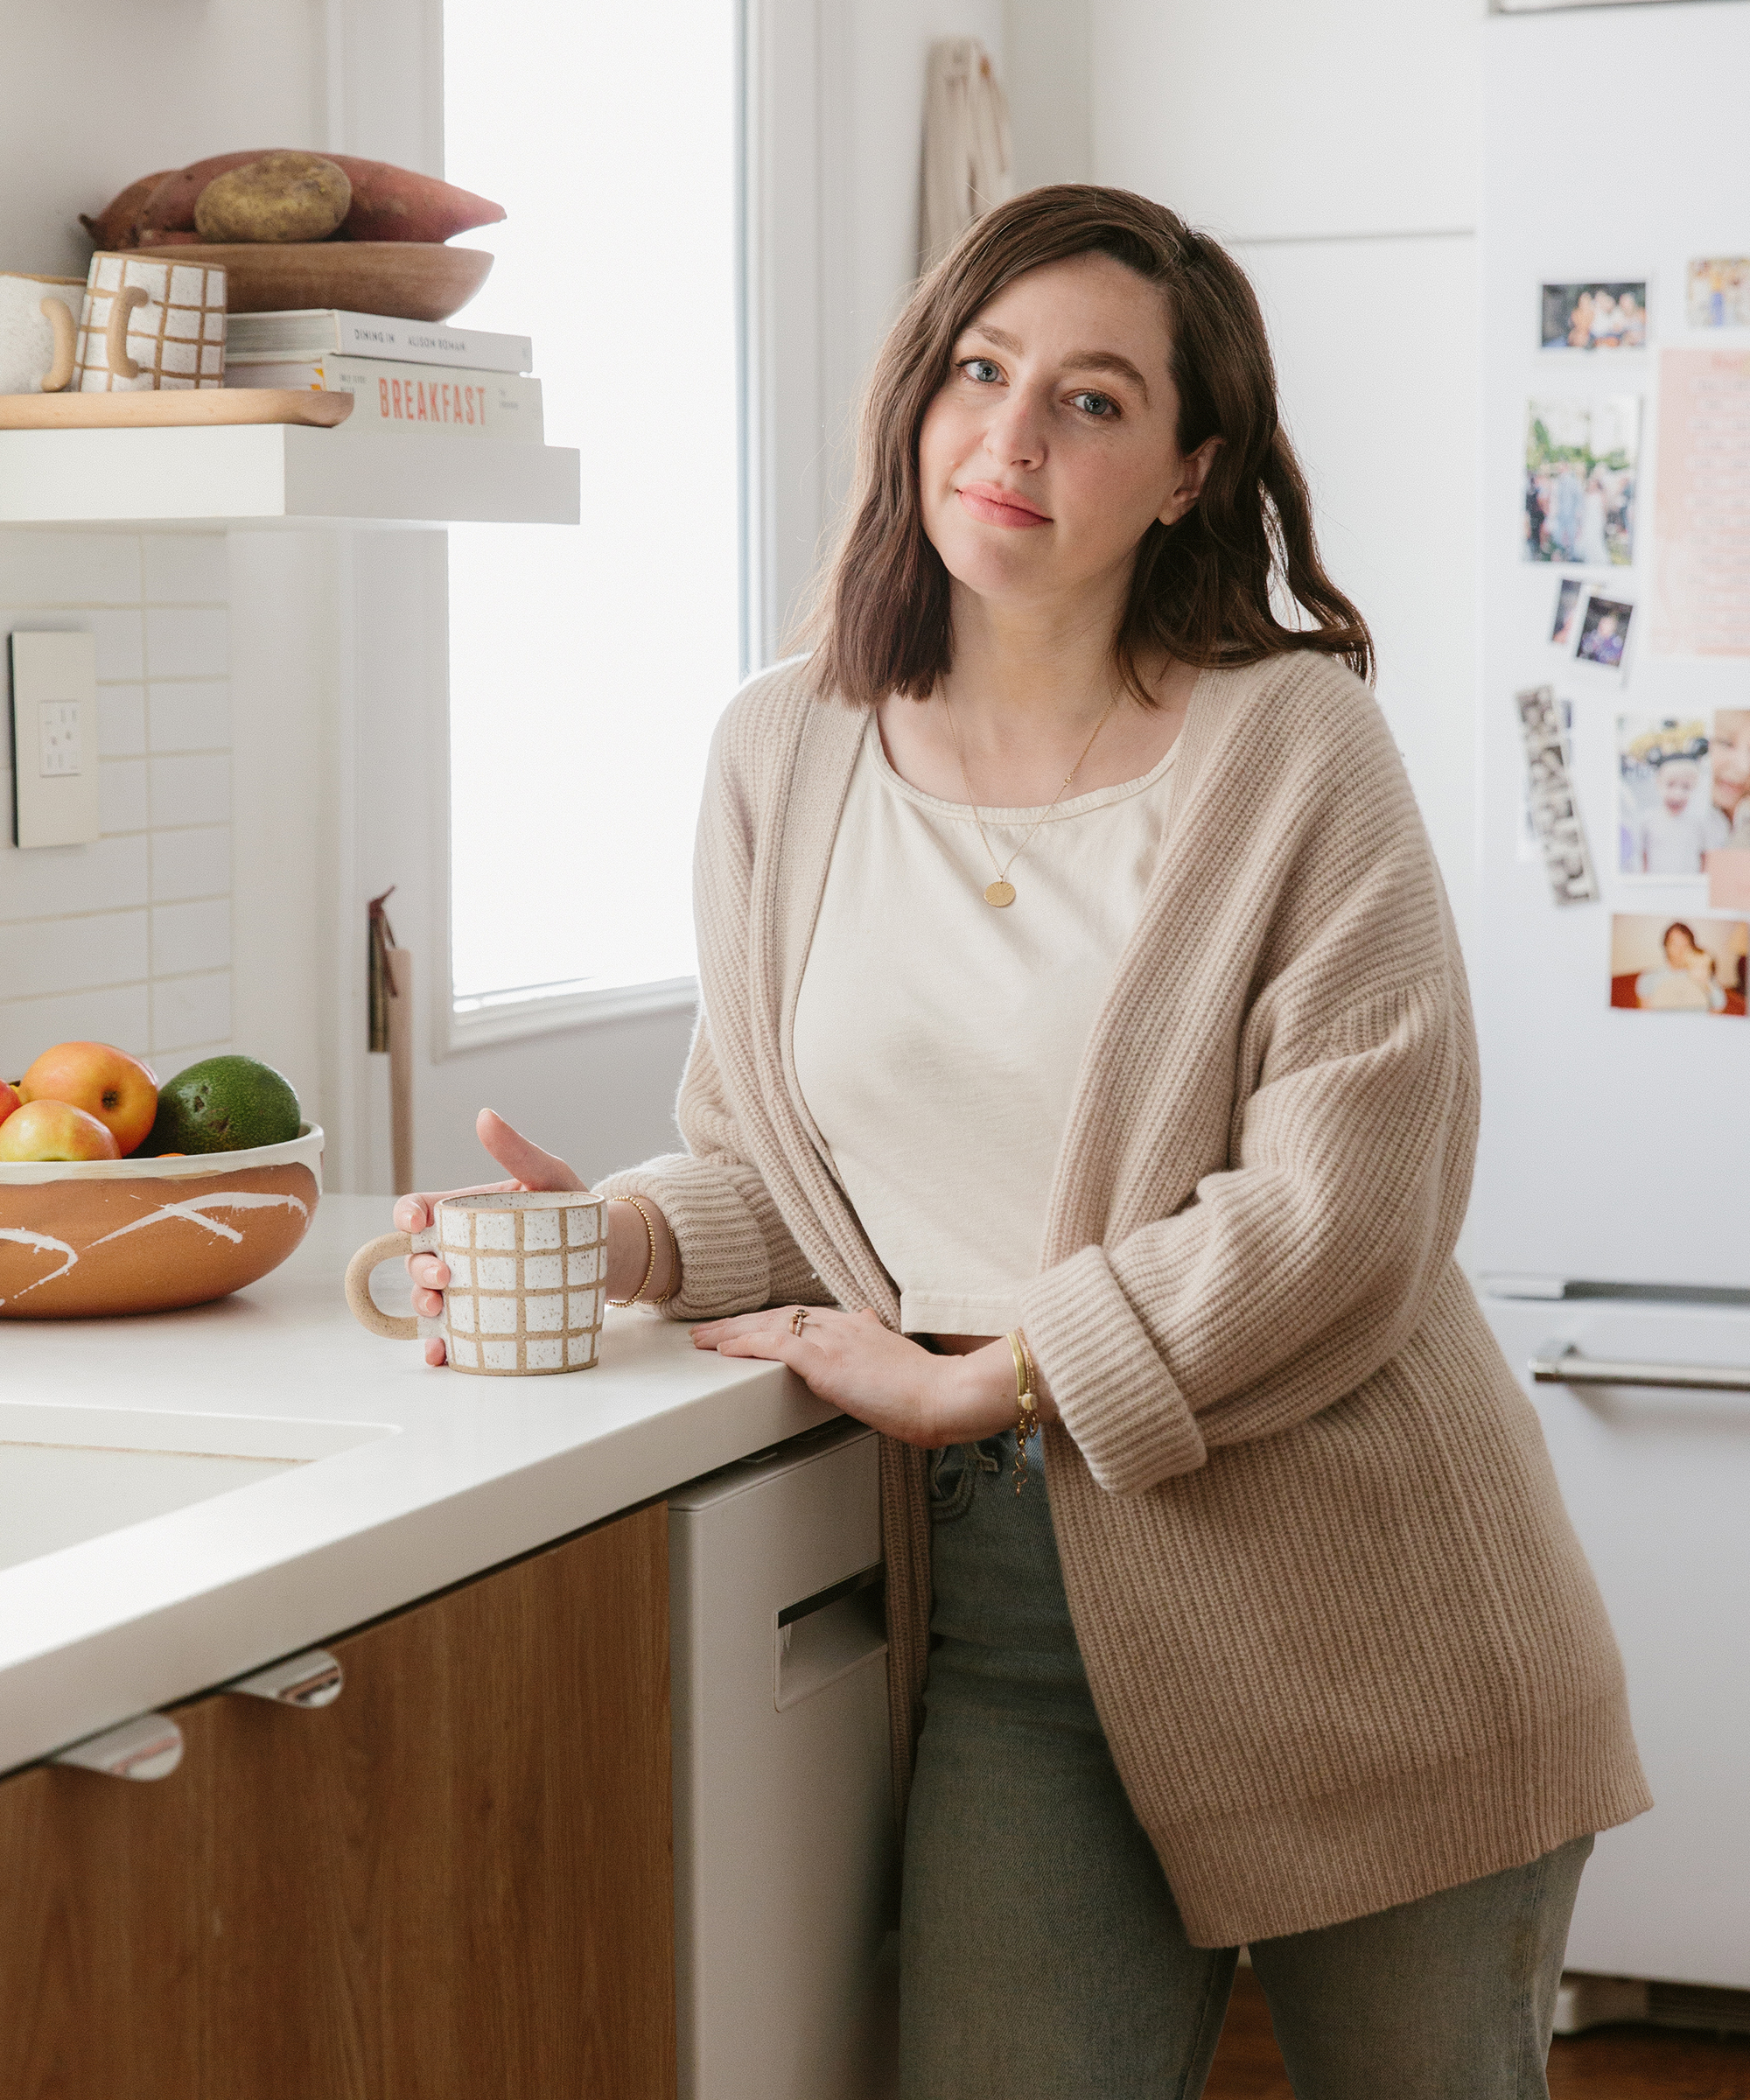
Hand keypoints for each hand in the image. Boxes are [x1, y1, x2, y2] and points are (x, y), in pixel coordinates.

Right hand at [395, 1108, 586, 1366]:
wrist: (606, 1253)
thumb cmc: (573, 1209)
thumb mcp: (550, 1176)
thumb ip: (519, 1152)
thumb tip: (485, 1116)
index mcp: (465, 1213)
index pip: (419, 1211)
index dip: (406, 1215)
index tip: (416, 1223)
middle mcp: (460, 1250)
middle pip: (417, 1258)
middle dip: (419, 1268)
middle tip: (445, 1276)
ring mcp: (470, 1286)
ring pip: (428, 1296)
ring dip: (423, 1305)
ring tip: (439, 1312)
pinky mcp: (484, 1318)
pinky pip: (453, 1335)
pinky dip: (440, 1345)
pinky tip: (441, 1353)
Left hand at [690, 1306, 1048, 1447]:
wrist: (946, 1395)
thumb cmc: (929, 1389)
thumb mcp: (899, 1358)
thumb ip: (878, 1341)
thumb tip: (870, 1323)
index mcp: (858, 1326)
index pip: (803, 1316)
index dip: (770, 1320)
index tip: (748, 1324)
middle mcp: (841, 1325)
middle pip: (779, 1315)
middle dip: (740, 1322)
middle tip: (707, 1331)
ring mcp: (833, 1341)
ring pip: (769, 1326)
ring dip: (731, 1332)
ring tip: (701, 1340)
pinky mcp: (827, 1361)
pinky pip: (776, 1346)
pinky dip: (747, 1345)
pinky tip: (725, 1349)